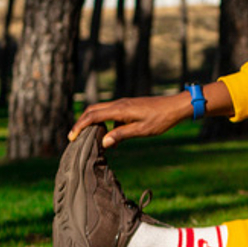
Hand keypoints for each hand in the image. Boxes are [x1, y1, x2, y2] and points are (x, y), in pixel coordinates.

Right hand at [69, 92, 191, 147]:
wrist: (176, 107)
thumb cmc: (161, 119)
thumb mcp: (142, 130)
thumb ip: (122, 135)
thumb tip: (104, 142)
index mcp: (120, 109)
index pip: (93, 116)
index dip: (80, 126)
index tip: (71, 138)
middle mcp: (119, 104)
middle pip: (92, 110)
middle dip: (81, 122)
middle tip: (74, 137)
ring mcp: (124, 104)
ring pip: (101, 110)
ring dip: (92, 121)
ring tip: (88, 137)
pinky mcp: (129, 106)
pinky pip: (110, 112)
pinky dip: (104, 121)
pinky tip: (109, 136)